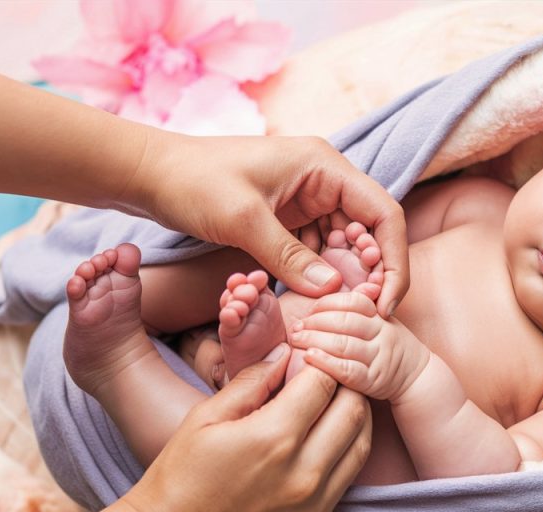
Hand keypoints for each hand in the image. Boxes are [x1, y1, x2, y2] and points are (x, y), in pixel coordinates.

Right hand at [121, 343, 371, 511]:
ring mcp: (314, 499)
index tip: (307, 356)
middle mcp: (303, 470)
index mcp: (273, 437)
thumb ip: (251, 381)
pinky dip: (350, 445)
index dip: (319, 361)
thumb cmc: (179, 476)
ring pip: (362, 441)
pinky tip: (330, 433)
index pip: (323, 382)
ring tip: (332, 400)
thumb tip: (284, 353)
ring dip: (354, 413)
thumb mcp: (206, 417)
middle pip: (353, 408)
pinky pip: (351, 472)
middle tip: (324, 375)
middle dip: (344, 383)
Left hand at [127, 131, 407, 316]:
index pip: (382, 213)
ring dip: (347, 279)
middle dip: (372, 273)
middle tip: (364, 314)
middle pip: (370, 232)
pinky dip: (320, 277)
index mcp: (325, 166)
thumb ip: (289, 257)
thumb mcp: (242, 220)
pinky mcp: (289, 219)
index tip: (386, 300)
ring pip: (345, 246)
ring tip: (338, 313)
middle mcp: (324, 180)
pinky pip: (318, 251)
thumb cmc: (193, 182)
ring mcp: (307, 200)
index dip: (393, 258)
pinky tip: (315, 301)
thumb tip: (334, 291)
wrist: (150, 174)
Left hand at [289, 292, 429, 400]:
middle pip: (346, 321)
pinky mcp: (373, 380)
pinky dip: (326, 363)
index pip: (355, 301)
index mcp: (380, 316)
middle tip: (296, 326)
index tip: (310, 309)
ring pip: (344, 344)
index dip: (329, 303)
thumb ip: (359, 308)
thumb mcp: (381, 320)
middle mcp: (382, 333)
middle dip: (316, 321)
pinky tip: (310, 358)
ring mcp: (378, 357)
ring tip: (296, 339)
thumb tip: (328, 286)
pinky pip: (349, 370)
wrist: (417, 377)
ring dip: (315, 340)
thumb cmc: (388, 346)